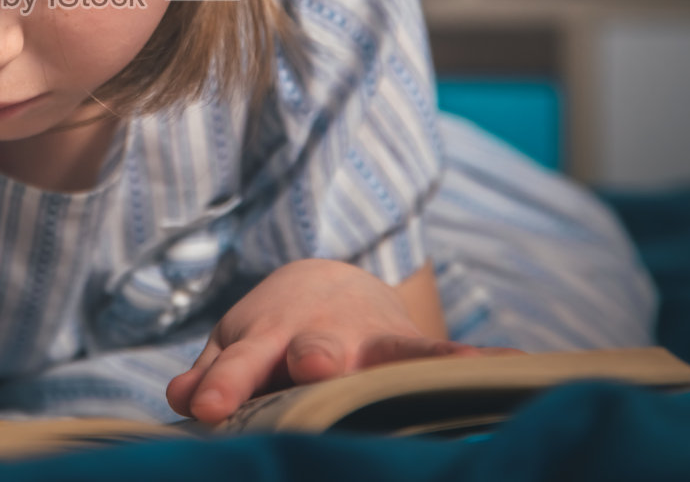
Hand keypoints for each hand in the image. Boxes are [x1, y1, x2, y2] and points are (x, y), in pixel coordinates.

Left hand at [165, 258, 521, 425]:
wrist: (331, 282)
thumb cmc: (275, 333)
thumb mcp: (239, 346)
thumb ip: (215, 374)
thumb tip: (180, 400)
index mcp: (267, 340)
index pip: (240, 366)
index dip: (224, 387)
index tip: (208, 408)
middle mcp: (318, 337)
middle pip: (315, 350)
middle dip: (315, 360)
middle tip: (312, 368)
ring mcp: (366, 340)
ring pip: (378, 353)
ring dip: (384, 364)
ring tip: (400, 374)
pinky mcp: (407, 345)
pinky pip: (438, 353)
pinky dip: (470, 360)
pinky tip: (509, 368)